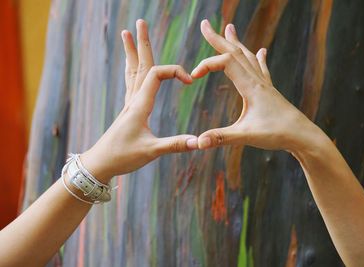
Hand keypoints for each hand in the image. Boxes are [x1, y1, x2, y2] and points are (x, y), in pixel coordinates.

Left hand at [80, 20, 197, 182]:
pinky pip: (131, 83)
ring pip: (133, 72)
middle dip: (142, 43)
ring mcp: (129, 105)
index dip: (174, 71)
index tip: (189, 81)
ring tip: (127, 34)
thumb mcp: (151, 151)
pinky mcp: (128, 111)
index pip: (156, 74)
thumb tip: (200, 142)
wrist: (99, 163)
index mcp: (140, 105)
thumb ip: (175, 144)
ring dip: (132, 52)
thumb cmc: (122, 157)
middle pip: (140, 65)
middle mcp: (133, 100)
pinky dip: (132, 69)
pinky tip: (131, 66)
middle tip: (140, 22)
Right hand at [191, 20, 318, 151]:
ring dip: (235, 43)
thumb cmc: (278, 134)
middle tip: (205, 24)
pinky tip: (262, 51)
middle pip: (235, 52)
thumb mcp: (246, 136)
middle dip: (217, 39)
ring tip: (229, 28)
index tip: (192, 76)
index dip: (206, 65)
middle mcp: (257, 81)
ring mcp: (265, 85)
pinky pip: (262, 69)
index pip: (225, 63)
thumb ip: (221, 138)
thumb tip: (197, 143)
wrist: (304, 137)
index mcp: (251, 87)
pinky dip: (258, 58)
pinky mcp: (270, 92)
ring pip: (247, 57)